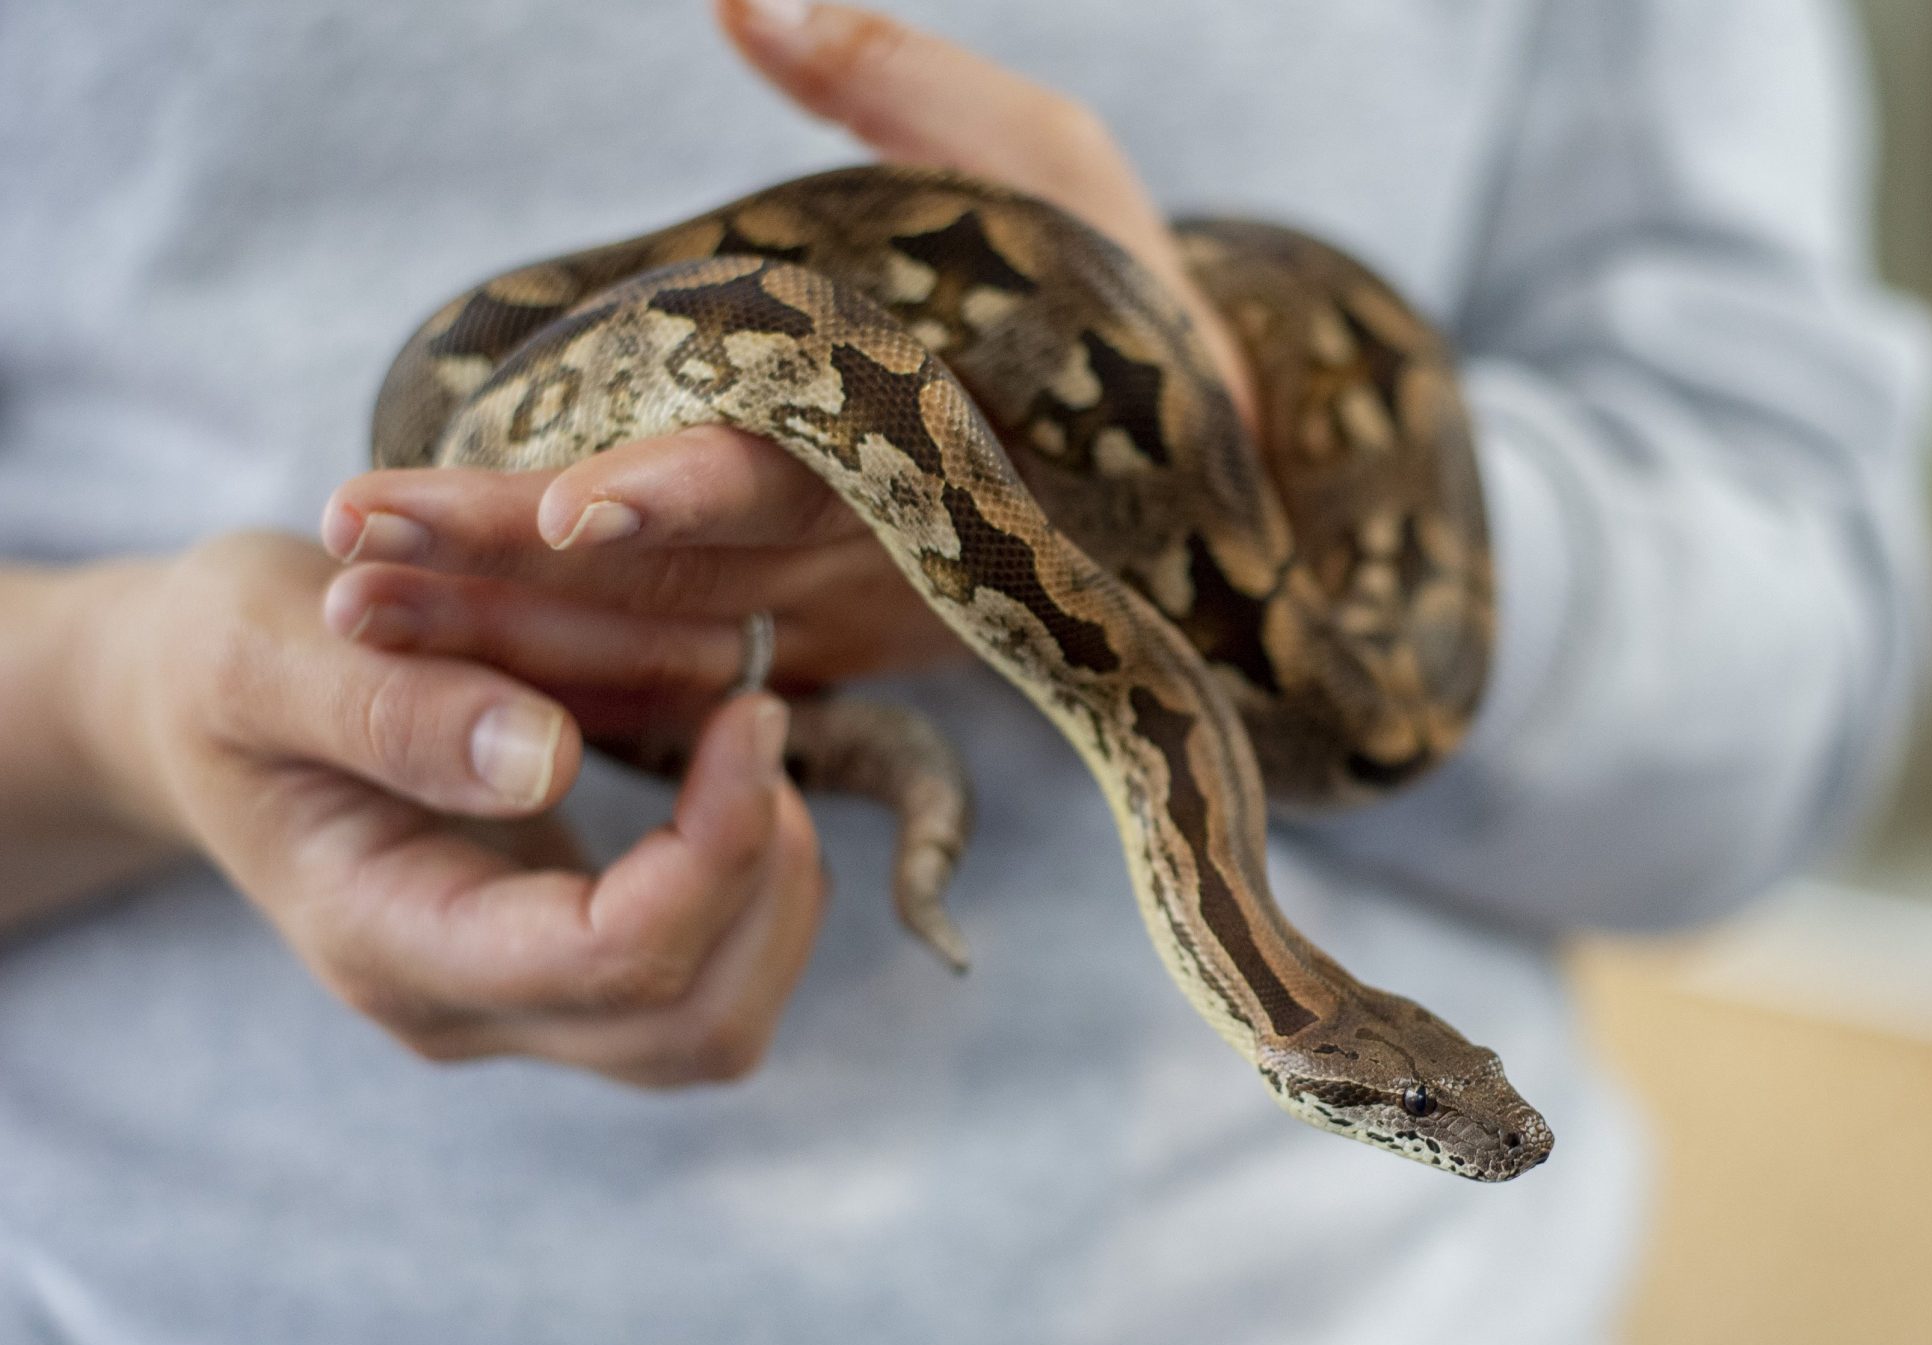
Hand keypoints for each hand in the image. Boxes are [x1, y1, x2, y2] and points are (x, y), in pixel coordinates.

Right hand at [70, 535, 825, 1086]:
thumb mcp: (261, 648)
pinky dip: (758, 894)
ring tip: (756, 755)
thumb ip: (390, 708)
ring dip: (776, 898)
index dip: (716, 847)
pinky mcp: (565, 975)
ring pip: (718, 1026)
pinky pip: (712, 983)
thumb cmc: (223, 664)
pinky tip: (733, 786)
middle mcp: (463, 1008)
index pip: (609, 959)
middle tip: (763, 723)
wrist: (202, 710)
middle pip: (692, 1025)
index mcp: (388, 938)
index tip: (750, 710)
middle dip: (765, 882)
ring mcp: (517, 1006)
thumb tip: (547, 757)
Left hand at [319, 2, 1253, 724]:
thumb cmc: (1116, 299)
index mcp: (925, 423)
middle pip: (679, 566)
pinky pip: (678, 669)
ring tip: (351, 592)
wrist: (1201, 473)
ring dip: (502, 623)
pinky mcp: (820, 633)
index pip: (789, 461)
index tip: (566, 507)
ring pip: (657, 632)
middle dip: (514, 560)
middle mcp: (874, 539)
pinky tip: (438, 645)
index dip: (680, 488)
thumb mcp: (1043, 171)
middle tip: (361, 536)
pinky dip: (563, 666)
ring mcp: (841, 603)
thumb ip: (898, 89)